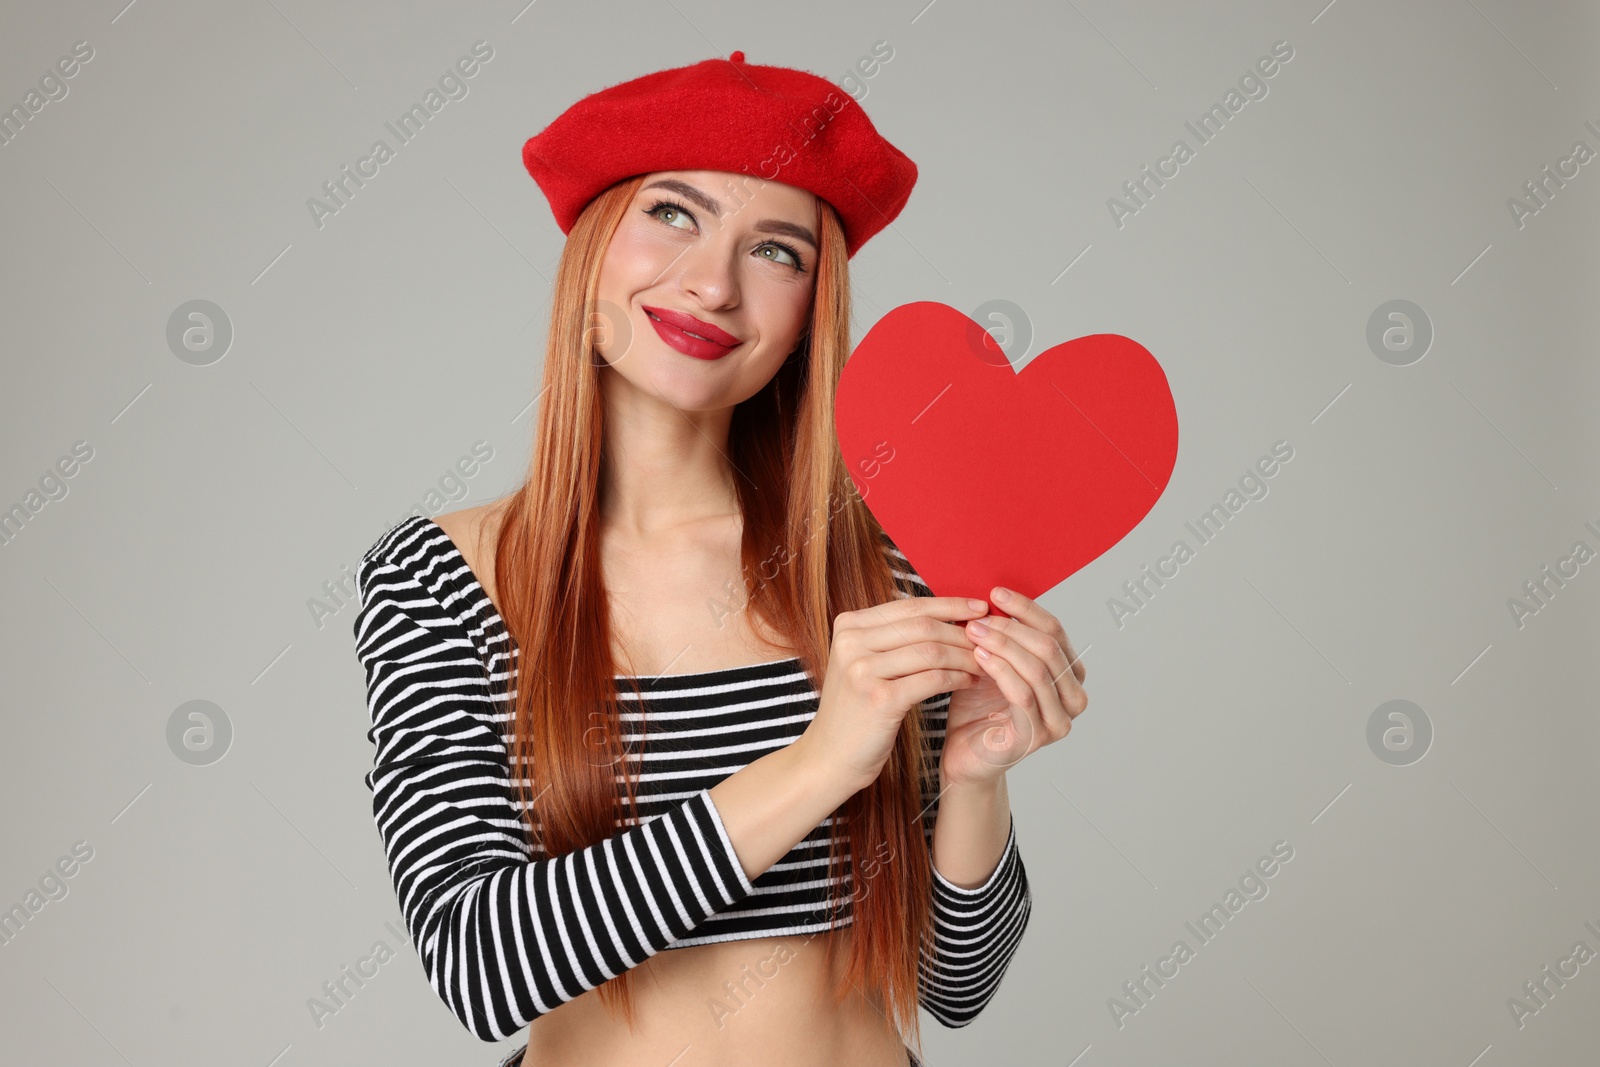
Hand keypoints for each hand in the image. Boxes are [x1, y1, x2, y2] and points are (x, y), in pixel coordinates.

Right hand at [803, 594, 987, 795]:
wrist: (831, 756)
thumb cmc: (856, 708)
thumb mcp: (864, 661)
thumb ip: (893, 636)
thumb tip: (947, 613)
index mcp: (849, 625)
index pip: (909, 607)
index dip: (949, 605)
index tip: (979, 607)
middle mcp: (851, 642)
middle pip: (923, 626)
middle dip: (962, 632)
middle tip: (989, 638)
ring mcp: (862, 670)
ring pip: (931, 651)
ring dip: (965, 656)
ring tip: (985, 663)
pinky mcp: (879, 699)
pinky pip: (932, 679)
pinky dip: (957, 678)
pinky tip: (970, 681)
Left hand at [941, 586, 1086, 788]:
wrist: (963, 755)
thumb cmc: (977, 707)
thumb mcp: (993, 662)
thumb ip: (1004, 636)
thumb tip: (992, 594)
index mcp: (1069, 675)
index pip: (1055, 631)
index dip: (1026, 609)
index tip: (996, 592)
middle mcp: (1073, 699)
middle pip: (1049, 649)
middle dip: (1011, 627)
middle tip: (978, 617)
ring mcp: (1058, 722)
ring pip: (1037, 670)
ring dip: (1003, 645)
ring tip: (973, 632)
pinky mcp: (1036, 738)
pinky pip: (1022, 695)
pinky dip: (1000, 670)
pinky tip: (979, 656)